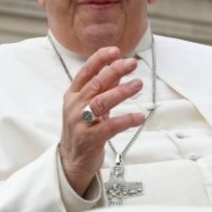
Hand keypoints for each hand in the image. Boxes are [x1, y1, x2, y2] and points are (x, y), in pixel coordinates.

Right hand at [59, 46, 144, 195]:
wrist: (72, 160)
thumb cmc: (83, 129)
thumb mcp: (90, 105)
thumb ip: (104, 88)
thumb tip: (119, 67)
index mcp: (73, 95)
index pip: (86, 72)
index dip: (100, 59)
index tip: (116, 50)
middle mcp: (75, 106)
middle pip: (95, 84)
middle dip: (114, 71)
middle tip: (132, 63)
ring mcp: (80, 123)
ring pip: (101, 102)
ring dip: (121, 91)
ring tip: (138, 84)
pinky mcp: (90, 139)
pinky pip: (109, 127)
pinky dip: (126, 120)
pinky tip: (140, 117)